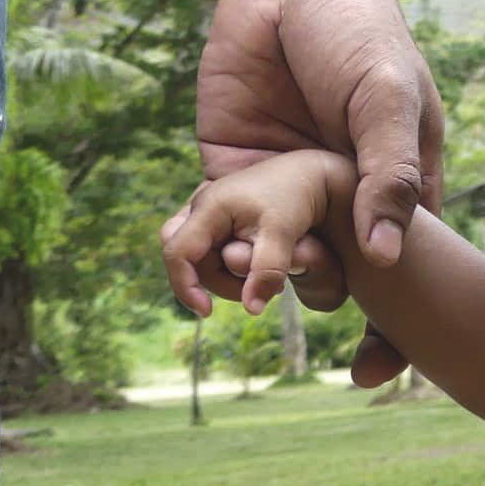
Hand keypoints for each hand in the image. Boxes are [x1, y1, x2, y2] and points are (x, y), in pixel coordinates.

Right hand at [160, 154, 352, 317]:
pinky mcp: (218, 215)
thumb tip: (252, 310)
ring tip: (264, 277)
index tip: (206, 312)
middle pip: (187, 258)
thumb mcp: (283, 234)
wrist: (308, 173)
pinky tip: (257, 264)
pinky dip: (227, 262)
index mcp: (208, 207)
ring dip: (223, 273)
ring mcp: (206, 210)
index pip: (177, 254)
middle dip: (216, 281)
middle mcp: (200, 207)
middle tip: (254, 289)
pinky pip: (208, 247)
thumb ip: (266, 271)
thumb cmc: (296, 198)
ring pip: (197, 255)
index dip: (185, 287)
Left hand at [196, 0, 442, 380]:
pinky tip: (195, 259)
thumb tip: (388, 257)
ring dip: (252, 277)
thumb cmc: (358, 32)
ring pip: (270, 260)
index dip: (394, 328)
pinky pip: (216, 225)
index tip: (372, 371)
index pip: (403, 274)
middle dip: (311, 299)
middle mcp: (343, 201)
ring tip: (243, 269)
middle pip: (334, 280)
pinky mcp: (231, 172)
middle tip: (290, 285)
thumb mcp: (387, 100)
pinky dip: (203, 248)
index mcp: (398, 192)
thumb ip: (390, 175)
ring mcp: (286, 190)